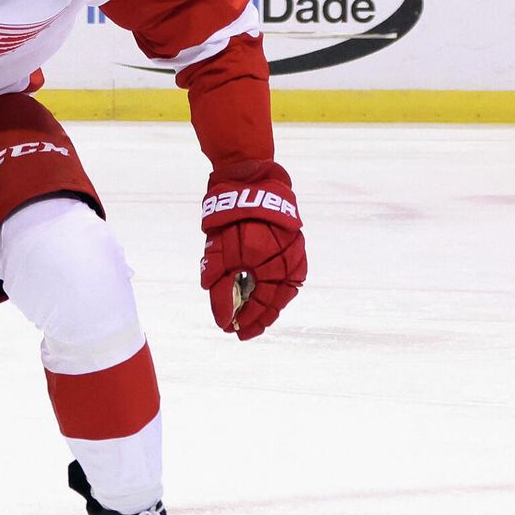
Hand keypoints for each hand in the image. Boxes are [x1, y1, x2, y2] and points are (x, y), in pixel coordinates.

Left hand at [200, 161, 305, 339]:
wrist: (251, 183)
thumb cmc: (229, 216)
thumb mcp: (217, 250)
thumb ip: (219, 282)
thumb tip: (222, 315)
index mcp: (263, 260)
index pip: (257, 302)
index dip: (243, 318)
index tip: (227, 328)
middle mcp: (284, 260)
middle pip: (273, 301)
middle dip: (256, 318)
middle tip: (240, 331)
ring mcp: (294, 254)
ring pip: (284, 292)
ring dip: (268, 309)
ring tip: (254, 322)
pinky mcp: (296, 249)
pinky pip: (291, 278)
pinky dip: (278, 292)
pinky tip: (268, 300)